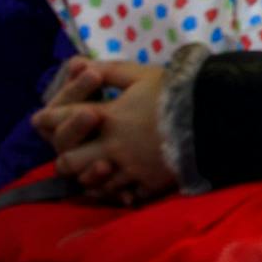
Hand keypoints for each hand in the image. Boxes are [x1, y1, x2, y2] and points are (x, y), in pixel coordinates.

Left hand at [33, 61, 177, 204]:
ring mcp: (130, 169)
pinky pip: (122, 196)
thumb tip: (81, 64)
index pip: (64, 119)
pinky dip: (118, 193)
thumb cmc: (179, 91)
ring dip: (90, 176)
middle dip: (66, 158)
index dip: (50, 119)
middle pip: (68, 163)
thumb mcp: (144, 74)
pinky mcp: (149, 184)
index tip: (43, 119)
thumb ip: (111, 71)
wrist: (217, 115)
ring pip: (92, 183)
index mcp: (110, 117)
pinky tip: (121, 186)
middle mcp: (113, 147)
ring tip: (98, 169)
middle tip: (75, 152)